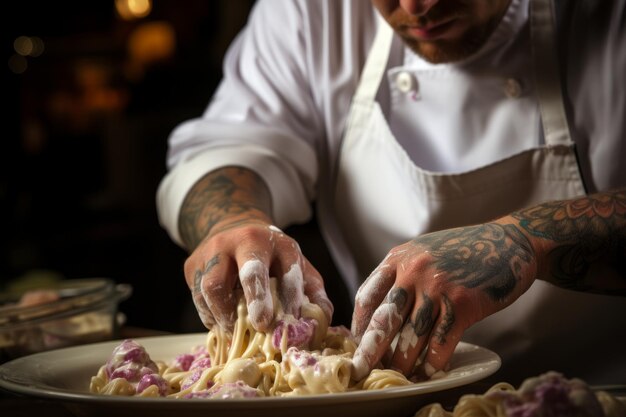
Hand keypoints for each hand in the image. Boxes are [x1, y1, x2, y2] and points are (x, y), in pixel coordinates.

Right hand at [184, 220, 332, 332]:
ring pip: (213, 286)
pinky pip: (198, 298)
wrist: (231, 230)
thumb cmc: (270, 258)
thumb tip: (322, 318)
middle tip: (262, 323)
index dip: (292, 296)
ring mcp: (214, 252)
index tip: (293, 319)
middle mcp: (244, 241)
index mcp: (276, 242)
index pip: (289, 269)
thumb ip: (311, 290)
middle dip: (258, 298)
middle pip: (250, 269)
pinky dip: (210, 316)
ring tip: (236, 329)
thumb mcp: (294, 265)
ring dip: (226, 315)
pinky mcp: (192, 265)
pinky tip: (221, 320)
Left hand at [350, 221, 536, 379]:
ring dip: (404, 361)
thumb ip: (400, 274)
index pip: (367, 295)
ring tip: (398, 377)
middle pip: (385, 319)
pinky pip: (442, 342)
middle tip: (361, 369)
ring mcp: (439, 288)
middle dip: (371, 349)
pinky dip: (434, 362)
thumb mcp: (422, 252)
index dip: (359, 324)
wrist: (508, 242)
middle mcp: (414, 271)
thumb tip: (379, 310)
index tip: (357, 342)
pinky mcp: (463, 304)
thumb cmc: (463, 250)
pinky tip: (429, 372)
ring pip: (413, 335)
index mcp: (399, 258)